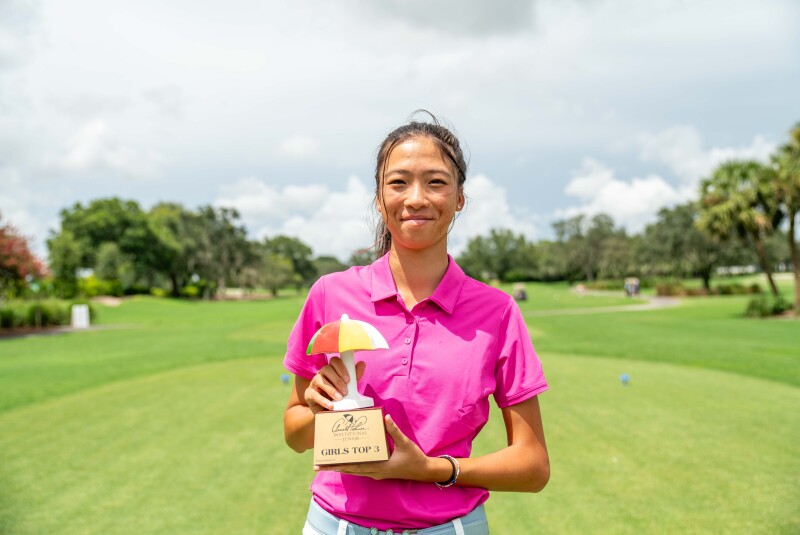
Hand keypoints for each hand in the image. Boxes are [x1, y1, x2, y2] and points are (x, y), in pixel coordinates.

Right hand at [304, 357, 364, 413]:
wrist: (327, 413)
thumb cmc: (338, 397)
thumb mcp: (348, 387)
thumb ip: (355, 376)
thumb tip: (362, 363)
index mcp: (331, 370)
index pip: (334, 361)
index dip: (341, 368)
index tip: (348, 379)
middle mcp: (321, 374)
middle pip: (326, 369)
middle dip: (337, 380)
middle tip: (345, 391)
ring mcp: (313, 383)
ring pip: (319, 379)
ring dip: (331, 389)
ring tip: (339, 398)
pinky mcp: (308, 394)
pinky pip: (314, 394)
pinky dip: (323, 400)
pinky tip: (331, 406)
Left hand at [315, 415, 435, 480]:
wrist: (424, 471)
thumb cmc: (414, 458)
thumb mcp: (405, 443)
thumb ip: (394, 430)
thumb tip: (385, 417)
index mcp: (379, 467)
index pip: (354, 466)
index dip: (338, 464)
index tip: (324, 463)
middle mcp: (374, 472)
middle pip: (350, 470)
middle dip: (333, 467)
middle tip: (317, 465)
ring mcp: (376, 473)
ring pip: (354, 471)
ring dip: (341, 467)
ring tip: (327, 463)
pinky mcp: (379, 472)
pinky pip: (361, 469)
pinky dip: (351, 465)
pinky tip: (346, 460)